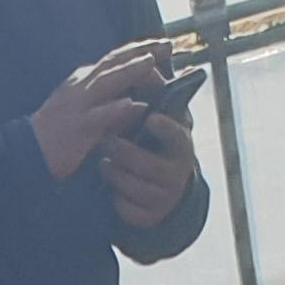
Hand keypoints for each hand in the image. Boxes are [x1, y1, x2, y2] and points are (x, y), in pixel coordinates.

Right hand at [31, 37, 168, 181]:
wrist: (25, 153)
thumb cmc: (55, 136)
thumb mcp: (86, 115)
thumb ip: (110, 108)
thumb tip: (135, 106)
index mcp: (83, 81)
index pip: (114, 60)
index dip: (138, 50)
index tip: (160, 46)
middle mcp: (81, 86)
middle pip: (115, 62)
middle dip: (142, 51)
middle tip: (167, 44)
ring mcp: (78, 105)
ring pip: (107, 81)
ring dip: (130, 70)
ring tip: (152, 62)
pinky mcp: (76, 128)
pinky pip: (98, 116)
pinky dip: (115, 109)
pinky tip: (133, 104)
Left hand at [104, 110, 196, 228]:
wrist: (167, 186)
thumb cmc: (158, 144)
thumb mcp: (164, 123)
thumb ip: (159, 99)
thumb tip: (167, 66)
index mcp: (181, 147)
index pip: (176, 137)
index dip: (164, 129)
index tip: (149, 118)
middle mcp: (177, 175)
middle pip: (147, 164)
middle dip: (123, 152)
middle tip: (105, 140)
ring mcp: (164, 199)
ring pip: (134, 188)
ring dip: (114, 174)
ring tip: (102, 163)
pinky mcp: (149, 217)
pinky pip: (127, 210)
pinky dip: (116, 199)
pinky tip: (110, 188)